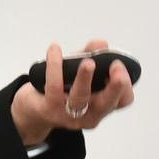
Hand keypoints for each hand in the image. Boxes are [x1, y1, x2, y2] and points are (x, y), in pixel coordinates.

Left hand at [11, 37, 136, 147]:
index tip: (120, 66)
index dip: (125, 85)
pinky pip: (54, 86)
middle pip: (107, 104)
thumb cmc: (62, 90)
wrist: (33, 111)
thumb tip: (101, 44)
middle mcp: (90, 114)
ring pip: (80, 98)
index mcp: (102, 105)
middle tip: (116, 66)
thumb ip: (91, 56)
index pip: (123, 100)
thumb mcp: (79, 71)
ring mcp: (69, 115)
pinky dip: (55, 66)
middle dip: (115, 86)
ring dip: (85, 79)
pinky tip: (55, 50)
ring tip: (88, 62)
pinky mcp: (49, 108)